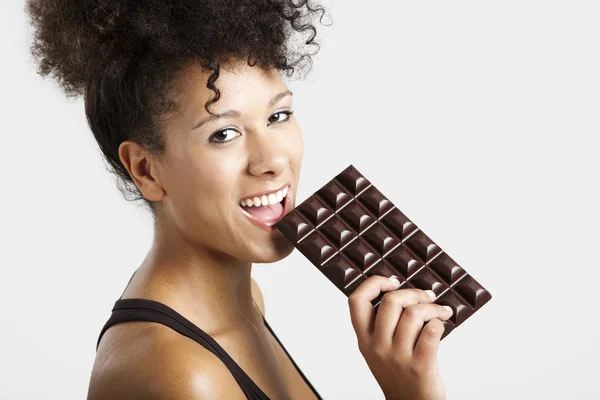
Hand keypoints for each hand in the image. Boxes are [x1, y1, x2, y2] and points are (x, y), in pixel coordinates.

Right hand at [347, 276, 452, 399]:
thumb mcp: (378, 350)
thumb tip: (403, 291)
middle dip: (414, 292)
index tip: (392, 282)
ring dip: (433, 307)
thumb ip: (381, 325)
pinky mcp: (420, 366)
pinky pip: (431, 332)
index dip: (374, 283)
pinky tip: (441, 325)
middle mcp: (378, 347)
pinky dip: (440, 323)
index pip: (357, 300)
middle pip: (391, 301)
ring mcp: (398, 357)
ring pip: (414, 314)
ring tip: (441, 311)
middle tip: (427, 296)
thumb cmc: (398, 375)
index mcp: (364, 339)